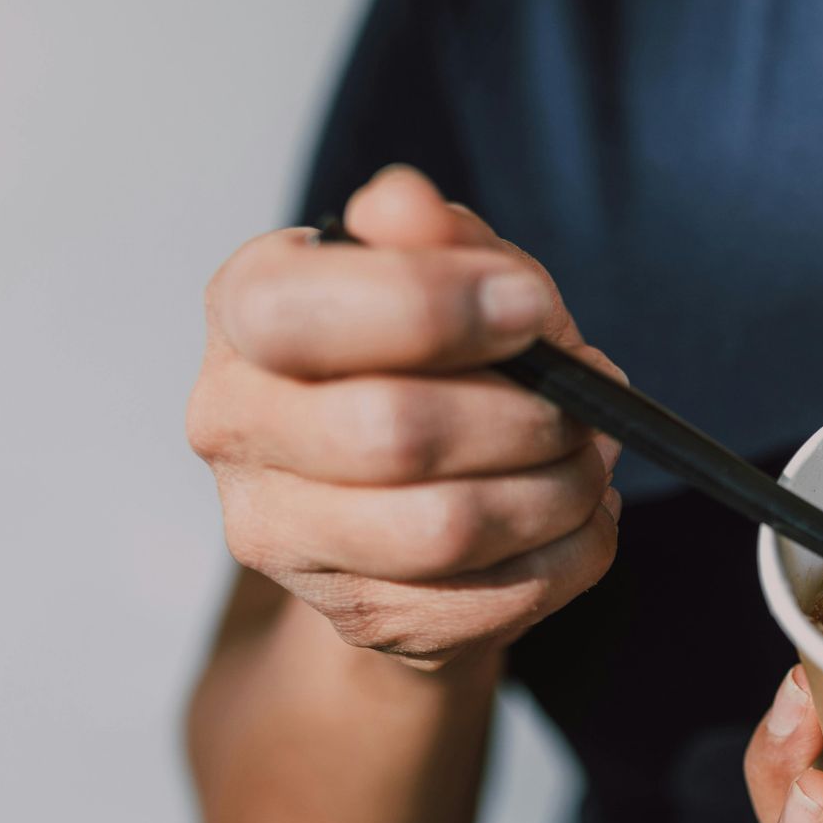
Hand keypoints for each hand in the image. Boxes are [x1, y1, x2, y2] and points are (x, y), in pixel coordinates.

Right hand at [186, 165, 621, 670]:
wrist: (417, 497)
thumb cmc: (437, 363)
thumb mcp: (453, 273)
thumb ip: (438, 236)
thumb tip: (405, 205)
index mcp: (246, 312)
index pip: (307, 313)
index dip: (437, 309)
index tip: (531, 309)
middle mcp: (234, 425)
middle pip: (392, 434)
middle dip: (527, 418)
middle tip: (585, 405)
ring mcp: (283, 536)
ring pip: (448, 529)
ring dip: (558, 493)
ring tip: (589, 462)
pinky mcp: (358, 616)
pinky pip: (493, 601)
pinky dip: (569, 556)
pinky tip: (578, 521)